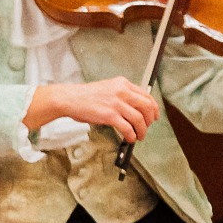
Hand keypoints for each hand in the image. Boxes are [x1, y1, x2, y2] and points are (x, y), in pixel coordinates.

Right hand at [25, 78, 161, 142]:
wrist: (69, 98)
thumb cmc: (85, 96)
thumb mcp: (108, 89)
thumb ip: (122, 95)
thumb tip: (135, 109)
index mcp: (122, 84)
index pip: (146, 95)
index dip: (153, 108)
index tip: (154, 116)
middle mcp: (122, 91)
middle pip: (147, 107)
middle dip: (150, 120)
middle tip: (147, 128)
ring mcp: (116, 103)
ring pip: (139, 119)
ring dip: (142, 130)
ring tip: (139, 136)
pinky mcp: (109, 115)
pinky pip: (127, 128)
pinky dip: (131, 135)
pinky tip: (130, 138)